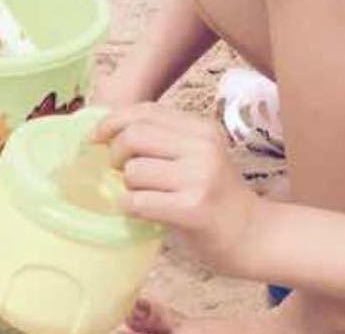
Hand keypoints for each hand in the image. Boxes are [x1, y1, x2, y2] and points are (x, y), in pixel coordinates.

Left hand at [93, 102, 261, 276]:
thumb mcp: (197, 155)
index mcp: (201, 128)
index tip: (95, 138)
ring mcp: (199, 176)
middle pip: (135, 134)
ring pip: (134, 170)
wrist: (250, 233)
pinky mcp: (193, 207)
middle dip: (115, 153)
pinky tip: (138, 211)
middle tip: (117, 172)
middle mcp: (202, 146)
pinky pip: (139, 201)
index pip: (146, 111)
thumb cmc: (214, 195)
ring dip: (126, 185)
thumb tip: (110, 132)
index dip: (113, 121)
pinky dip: (129, 207)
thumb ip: (165, 140)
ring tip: (139, 195)